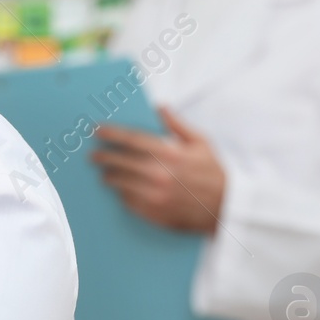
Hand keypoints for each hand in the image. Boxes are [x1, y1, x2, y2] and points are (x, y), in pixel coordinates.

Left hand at [92, 107, 225, 232]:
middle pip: (120, 162)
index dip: (111, 133)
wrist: (226, 208)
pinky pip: (128, 202)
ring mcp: (154, 196)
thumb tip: (160, 107)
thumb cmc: (214, 173)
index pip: (131, 140)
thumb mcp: (201, 143)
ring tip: (105, 174)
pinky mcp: (153, 213)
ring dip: (109, 177)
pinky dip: (122, 194)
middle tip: (93, 155)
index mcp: (170, 154)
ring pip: (120, 183)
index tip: (97, 130)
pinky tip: (122, 190)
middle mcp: (159, 175)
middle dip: (103, 157)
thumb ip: (177, 124)